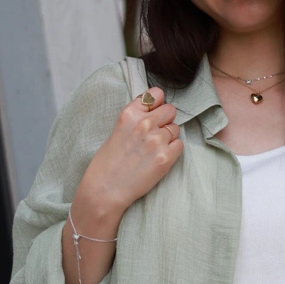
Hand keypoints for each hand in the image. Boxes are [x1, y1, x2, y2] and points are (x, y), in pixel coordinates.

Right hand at [74, 87, 182, 232]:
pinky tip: (158, 158)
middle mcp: (144, 124)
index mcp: (129, 114)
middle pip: (171, 110)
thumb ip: (137, 116)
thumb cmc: (109, 161)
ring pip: (176, 129)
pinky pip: (179, 145)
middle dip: (165, 120)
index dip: (157, 104)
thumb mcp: (118, 129)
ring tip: (152, 150)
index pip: (156, 94)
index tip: (154, 112)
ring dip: (168, 137)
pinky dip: (172, 151)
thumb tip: (157, 108)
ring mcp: (156, 140)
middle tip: (154, 134)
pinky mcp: (165, 157)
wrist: (105, 189)